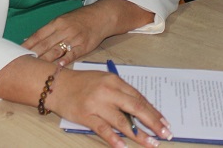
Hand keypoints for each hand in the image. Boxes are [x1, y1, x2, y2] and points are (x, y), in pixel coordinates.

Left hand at [22, 3, 106, 65]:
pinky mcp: (84, 46)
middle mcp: (64, 30)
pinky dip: (66, 59)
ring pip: (57, 50)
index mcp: (56, 23)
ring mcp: (74, 38)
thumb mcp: (62, 20)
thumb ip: (47, 31)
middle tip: (22, 62)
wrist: (101, 17)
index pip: (39, 35)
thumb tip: (29, 40)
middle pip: (45, 44)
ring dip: (45, 59)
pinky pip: (73, 53)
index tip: (17, 51)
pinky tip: (59, 65)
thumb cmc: (79, 19)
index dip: (28, 44)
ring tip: (35, 66)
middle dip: (33, 53)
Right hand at [47, 68, 172, 146]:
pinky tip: (123, 146)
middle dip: (153, 122)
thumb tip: (140, 110)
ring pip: (122, 121)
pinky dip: (113, 138)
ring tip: (151, 144)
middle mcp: (107, 91)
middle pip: (135, 108)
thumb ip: (120, 93)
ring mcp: (96, 103)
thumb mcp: (103, 81)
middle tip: (165, 134)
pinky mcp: (86, 115)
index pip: (138, 98)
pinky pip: (103, 129)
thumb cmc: (82, 83)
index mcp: (114, 80)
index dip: (153, 111)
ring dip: (138, 135)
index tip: (164, 122)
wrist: (56, 85)